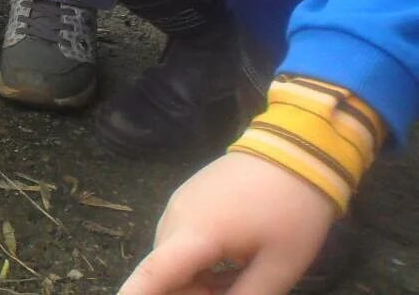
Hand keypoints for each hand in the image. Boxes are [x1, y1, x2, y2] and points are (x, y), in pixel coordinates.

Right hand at [119, 152, 335, 294]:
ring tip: (240, 278)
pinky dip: (197, 260)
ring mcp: (180, 202)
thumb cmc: (292, 211)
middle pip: (166, 270)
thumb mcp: (281, 265)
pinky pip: (181, 237)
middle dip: (192, 293)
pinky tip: (232, 261)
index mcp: (197, 234)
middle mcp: (176, 216)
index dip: (134, 292)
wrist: (295, 149)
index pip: (154, 273)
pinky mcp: (189, 195)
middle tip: (234, 293)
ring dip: (196, 279)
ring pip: (174, 256)